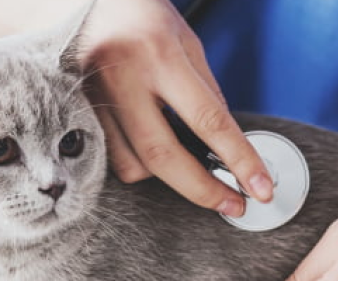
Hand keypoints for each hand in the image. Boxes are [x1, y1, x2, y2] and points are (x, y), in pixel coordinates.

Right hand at [81, 0, 272, 215]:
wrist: (91, 1)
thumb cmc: (144, 16)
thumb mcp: (187, 43)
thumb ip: (205, 94)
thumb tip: (225, 147)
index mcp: (159, 54)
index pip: (207, 119)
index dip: (238, 159)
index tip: (259, 188)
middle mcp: (122, 77)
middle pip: (162, 155)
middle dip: (202, 189)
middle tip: (232, 205)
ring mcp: (94, 97)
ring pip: (132, 164)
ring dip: (165, 176)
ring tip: (184, 164)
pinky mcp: (78, 112)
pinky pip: (111, 157)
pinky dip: (138, 163)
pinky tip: (152, 152)